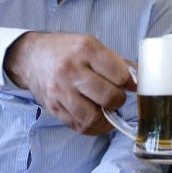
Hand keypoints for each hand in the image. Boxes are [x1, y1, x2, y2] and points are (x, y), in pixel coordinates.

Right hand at [4, 32, 136, 134]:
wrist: (31, 57)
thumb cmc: (67, 51)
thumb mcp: (91, 45)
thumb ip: (116, 62)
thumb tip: (140, 78)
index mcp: (86, 50)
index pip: (119, 74)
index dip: (131, 83)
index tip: (132, 86)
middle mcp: (71, 70)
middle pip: (107, 97)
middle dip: (119, 101)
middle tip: (117, 97)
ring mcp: (60, 91)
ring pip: (93, 117)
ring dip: (107, 119)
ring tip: (107, 110)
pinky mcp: (53, 107)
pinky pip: (79, 126)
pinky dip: (93, 127)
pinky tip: (97, 119)